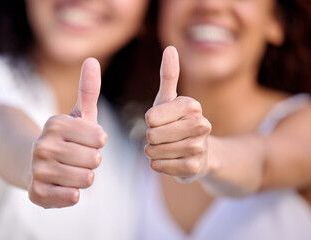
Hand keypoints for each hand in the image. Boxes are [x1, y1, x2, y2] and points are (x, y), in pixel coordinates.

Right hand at [29, 58, 106, 207]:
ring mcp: (37, 169)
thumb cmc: (66, 138)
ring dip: (85, 177)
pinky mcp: (36, 193)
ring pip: (85, 179)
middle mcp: (43, 145)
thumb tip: (92, 59)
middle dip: (92, 160)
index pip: (99, 138)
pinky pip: (70, 197)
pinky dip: (73, 193)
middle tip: (78, 157)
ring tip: (72, 170)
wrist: (35, 162)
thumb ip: (88, 89)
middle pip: (95, 160)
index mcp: (55, 123)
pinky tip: (66, 186)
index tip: (87, 141)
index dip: (98, 142)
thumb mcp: (79, 114)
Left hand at [144, 46, 211, 182]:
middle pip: (152, 135)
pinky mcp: (195, 167)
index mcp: (192, 106)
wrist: (199, 152)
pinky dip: (158, 164)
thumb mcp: (169, 100)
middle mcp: (201, 124)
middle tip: (163, 136)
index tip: (162, 121)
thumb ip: (169, 75)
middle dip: (151, 138)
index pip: (151, 117)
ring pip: (155, 152)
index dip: (151, 121)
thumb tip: (171, 48)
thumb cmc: (177, 122)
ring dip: (153, 152)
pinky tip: (168, 160)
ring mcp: (199, 147)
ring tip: (165, 148)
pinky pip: (160, 166)